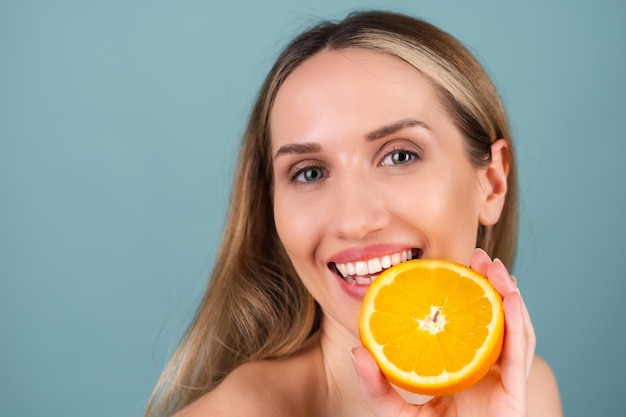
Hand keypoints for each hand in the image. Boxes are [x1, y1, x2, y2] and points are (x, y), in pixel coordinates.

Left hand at [351, 248, 534, 416]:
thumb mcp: (392, 410)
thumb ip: (375, 383)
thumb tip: (356, 350)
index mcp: (460, 366)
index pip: (467, 323)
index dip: (464, 292)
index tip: (454, 263)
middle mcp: (484, 370)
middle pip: (494, 320)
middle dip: (491, 285)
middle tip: (479, 256)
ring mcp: (502, 382)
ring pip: (513, 330)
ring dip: (509, 296)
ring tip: (495, 268)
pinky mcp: (514, 396)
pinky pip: (520, 356)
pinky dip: (519, 326)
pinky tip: (510, 300)